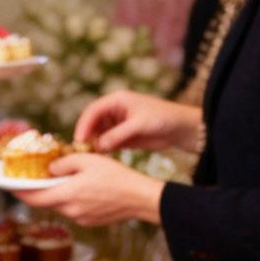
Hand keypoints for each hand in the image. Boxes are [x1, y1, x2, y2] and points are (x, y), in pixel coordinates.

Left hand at [15, 153, 163, 226]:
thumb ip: (64, 164)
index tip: (9, 186)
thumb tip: (50, 171)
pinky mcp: (90, 221)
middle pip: (46, 202)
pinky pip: (74, 210)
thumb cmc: (115, 176)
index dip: (20, 192)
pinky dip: (71, 200)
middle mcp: (71, 211)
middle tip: (31, 181)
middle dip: (38, 192)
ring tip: (59, 181)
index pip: (35, 197)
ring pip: (61, 206)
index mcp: (67, 195)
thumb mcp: (87, 160)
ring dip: (56, 195)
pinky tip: (79, 189)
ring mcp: (81, 219)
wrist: (137, 198)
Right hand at [75, 89, 201, 152]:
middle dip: (86, 136)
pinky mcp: (123, 138)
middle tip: (81, 151)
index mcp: (117, 100)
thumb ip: (119, 134)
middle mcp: (115, 111)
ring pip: (99, 134)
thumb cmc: (162, 118)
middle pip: (93, 123)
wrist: (180, 128)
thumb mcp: (139, 125)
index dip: (84, 124)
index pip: (94, 110)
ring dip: (93, 145)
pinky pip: (108, 144)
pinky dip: (102, 151)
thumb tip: (99, 145)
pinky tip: (100, 160)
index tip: (80, 140)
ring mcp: (118, 125)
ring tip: (89, 157)